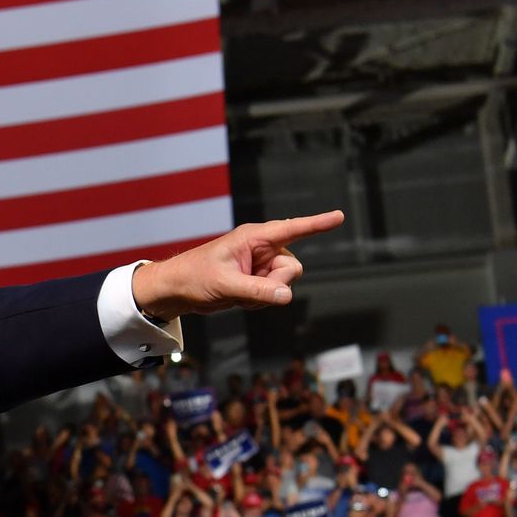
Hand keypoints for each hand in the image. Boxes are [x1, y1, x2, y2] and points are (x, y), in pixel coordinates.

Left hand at [130, 211, 344, 318]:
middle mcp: (262, 248)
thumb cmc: (194, 277)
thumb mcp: (225, 285)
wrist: (177, 289)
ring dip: (266, 294)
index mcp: (254, 237)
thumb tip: (286, 296)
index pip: (292, 228)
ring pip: (284, 283)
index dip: (317, 224)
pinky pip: (274, 293)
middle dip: (277, 283)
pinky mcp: (258, 280)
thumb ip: (256, 291)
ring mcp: (261, 264)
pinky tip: (239, 298)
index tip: (339, 216)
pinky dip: (260, 301)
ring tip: (238, 293)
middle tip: (249, 289)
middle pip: (292, 267)